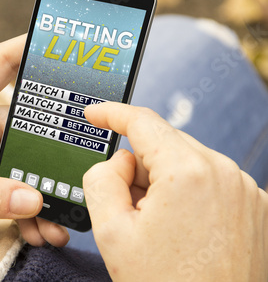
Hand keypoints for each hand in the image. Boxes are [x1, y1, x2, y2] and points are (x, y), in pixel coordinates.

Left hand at [0, 35, 67, 245]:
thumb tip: (33, 199)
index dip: (29, 49)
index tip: (62, 46)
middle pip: (28, 127)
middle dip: (53, 154)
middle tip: (77, 175)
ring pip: (26, 167)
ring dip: (44, 193)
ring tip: (60, 223)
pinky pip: (15, 193)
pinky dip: (28, 212)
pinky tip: (39, 230)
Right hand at [83, 102, 267, 280]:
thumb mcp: (112, 232)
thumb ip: (102, 179)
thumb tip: (119, 161)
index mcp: (188, 172)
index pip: (142, 122)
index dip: (112, 114)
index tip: (95, 113)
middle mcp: (224, 173)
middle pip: (164, 145)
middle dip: (138, 166)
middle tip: (125, 206)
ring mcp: (245, 190)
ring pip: (186, 163)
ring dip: (162, 183)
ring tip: (156, 228)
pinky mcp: (254, 207)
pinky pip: (209, 182)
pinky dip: (187, 194)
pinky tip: (179, 230)